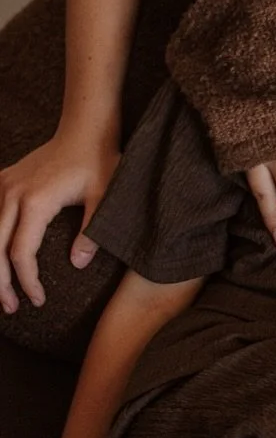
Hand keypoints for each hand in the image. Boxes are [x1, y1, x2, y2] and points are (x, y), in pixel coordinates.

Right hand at [0, 128, 119, 312]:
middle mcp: (11, 194)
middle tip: (11, 308)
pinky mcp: (2, 180)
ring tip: (0, 290)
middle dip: (0, 283)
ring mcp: (3, 185)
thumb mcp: (103, 196)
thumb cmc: (99, 161)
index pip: (21, 254)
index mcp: (35, 202)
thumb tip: (78, 265)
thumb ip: (91, 232)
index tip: (38, 300)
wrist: (85, 129)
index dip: (27, 282)